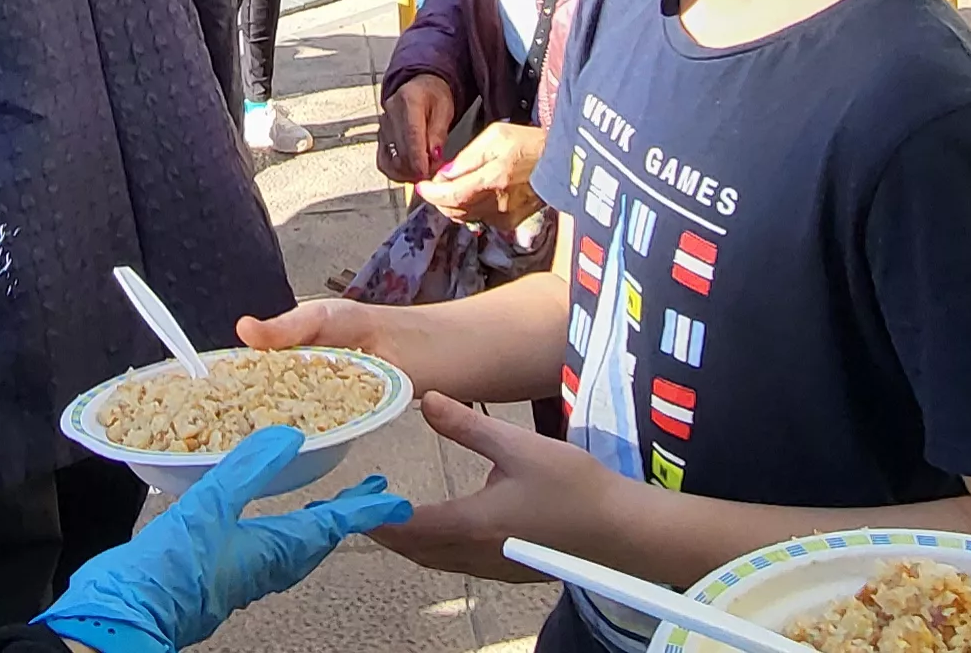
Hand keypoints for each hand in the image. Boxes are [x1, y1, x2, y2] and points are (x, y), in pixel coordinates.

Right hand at [35, 426, 412, 652]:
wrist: (126, 617)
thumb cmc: (168, 570)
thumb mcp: (209, 507)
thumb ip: (249, 469)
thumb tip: (290, 437)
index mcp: (273, 548)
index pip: (332, 524)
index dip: (365, 509)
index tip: (395, 498)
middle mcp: (266, 565)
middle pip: (319, 538)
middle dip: (346, 514)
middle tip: (370, 494)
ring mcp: (243, 574)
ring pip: (296, 549)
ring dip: (317, 525)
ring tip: (329, 507)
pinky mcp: (221, 578)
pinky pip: (269, 554)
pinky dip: (285, 535)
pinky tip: (267, 526)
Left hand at [367, 394, 625, 581]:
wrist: (621, 532)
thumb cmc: (574, 487)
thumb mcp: (519, 446)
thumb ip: (467, 425)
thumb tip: (426, 399)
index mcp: (472, 523)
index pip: (407, 526)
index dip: (375, 516)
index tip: (348, 504)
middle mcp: (475, 553)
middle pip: (415, 550)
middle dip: (385, 531)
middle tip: (364, 507)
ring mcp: (492, 568)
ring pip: (435, 560)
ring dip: (409, 542)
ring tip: (393, 515)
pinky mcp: (508, 571)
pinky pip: (457, 564)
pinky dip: (436, 549)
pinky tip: (441, 527)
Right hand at [384, 76, 457, 178]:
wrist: (419, 89)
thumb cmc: (434, 97)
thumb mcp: (445, 110)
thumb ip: (439, 133)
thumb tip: (434, 156)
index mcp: (409, 100)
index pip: (411, 134)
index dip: (418, 158)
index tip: (426, 173)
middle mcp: (390, 113)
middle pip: (400, 150)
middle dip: (417, 168)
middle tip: (434, 172)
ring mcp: (382, 126)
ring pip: (390, 159)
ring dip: (408, 172)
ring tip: (424, 172)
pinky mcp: (380, 138)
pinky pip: (383, 162)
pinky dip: (396, 172)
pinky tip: (410, 173)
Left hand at [419, 122, 546, 227]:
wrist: (560, 162)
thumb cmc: (528, 143)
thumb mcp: (495, 136)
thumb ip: (467, 157)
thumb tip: (445, 174)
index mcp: (492, 179)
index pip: (451, 195)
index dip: (432, 194)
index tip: (422, 186)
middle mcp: (497, 203)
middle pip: (455, 211)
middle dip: (439, 199)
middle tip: (436, 185)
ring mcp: (504, 216)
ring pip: (466, 217)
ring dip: (453, 205)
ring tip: (453, 188)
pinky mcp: (511, 222)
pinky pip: (480, 219)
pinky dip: (470, 209)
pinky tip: (474, 195)